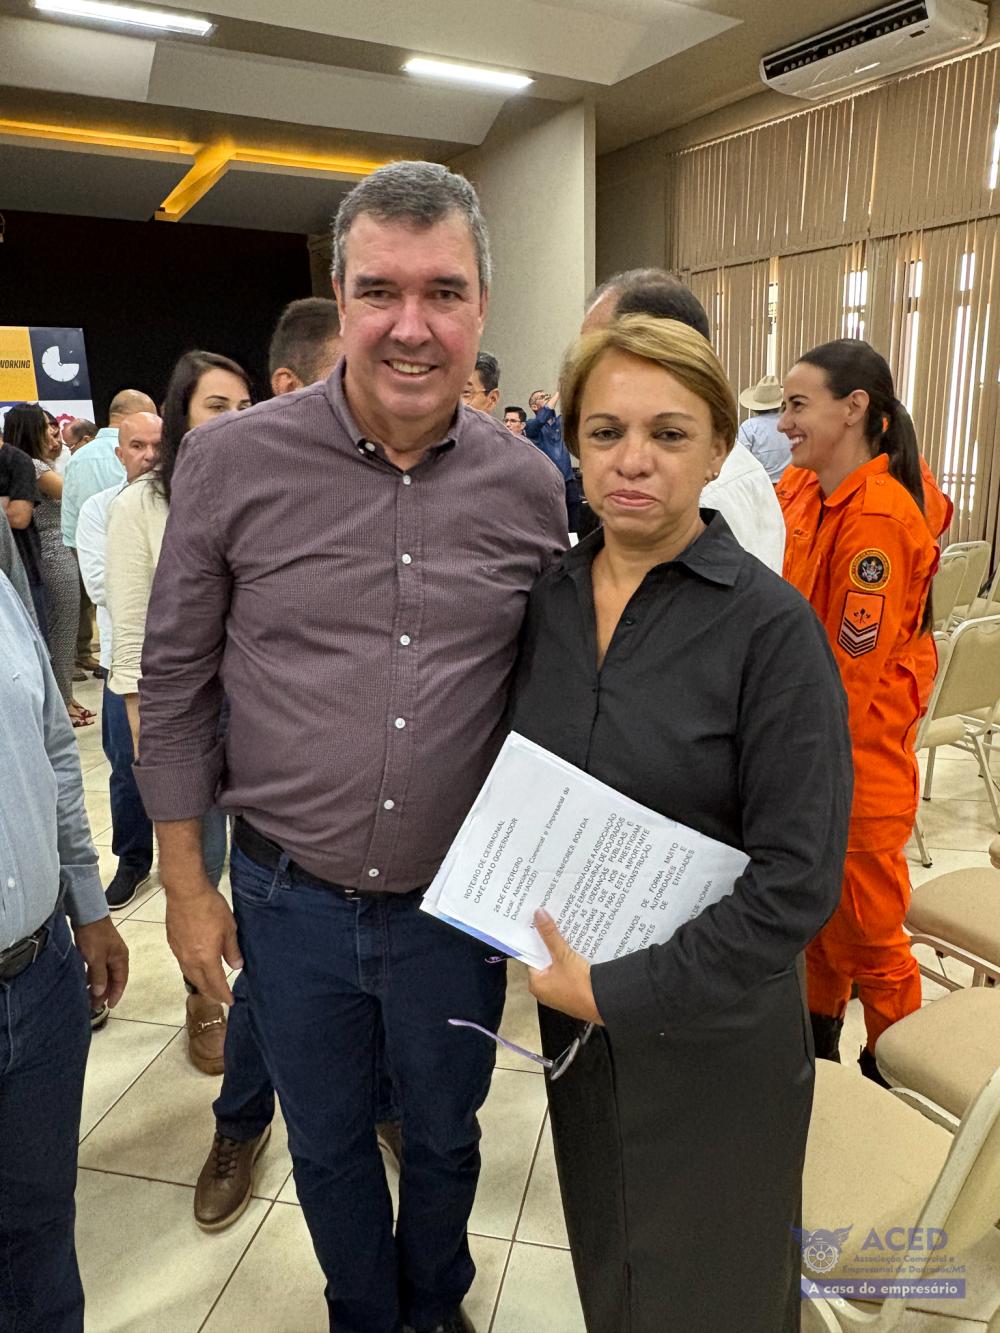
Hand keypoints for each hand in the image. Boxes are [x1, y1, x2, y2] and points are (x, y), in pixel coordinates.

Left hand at [73, 916, 129, 1008]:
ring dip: (98, 986)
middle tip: (94, 1005)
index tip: (109, 1006)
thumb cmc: (94, 936)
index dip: (116, 994)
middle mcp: (116, 957)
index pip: (121, 980)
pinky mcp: (98, 950)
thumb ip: (99, 976)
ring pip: (104, 974)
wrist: (87, 914)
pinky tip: (85, 983)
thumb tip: (101, 993)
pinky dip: (93, 977)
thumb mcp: (96, 957)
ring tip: (88, 998)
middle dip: (105, 993)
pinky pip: (97, 968)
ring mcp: (107, 953)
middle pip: (113, 979)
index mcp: (121, 958)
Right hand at [165, 884, 241, 1005]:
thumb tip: (237, 966)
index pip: (216, 983)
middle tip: (219, 997)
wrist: (186, 892)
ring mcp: (179, 952)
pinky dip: (191, 970)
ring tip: (208, 987)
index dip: (223, 994)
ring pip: (189, 974)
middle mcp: (190, 960)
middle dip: (211, 992)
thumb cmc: (211, 908)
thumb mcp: (229, 928)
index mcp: (206, 958)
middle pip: (200, 982)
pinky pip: (183, 963)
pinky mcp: (172, 942)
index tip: (230, 1001)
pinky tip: (195, 967)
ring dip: (200, 983)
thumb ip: (232, 950)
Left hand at [528, 909, 602, 1023]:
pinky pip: (567, 974)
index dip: (536, 940)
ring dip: (562, 953)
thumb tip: (539, 915)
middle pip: (545, 960)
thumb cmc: (580, 987)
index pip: (532, 956)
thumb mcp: (563, 956)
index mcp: (536, 983)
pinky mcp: (572, 994)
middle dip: (550, 945)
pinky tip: (578, 951)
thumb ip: (550, 935)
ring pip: (557, 966)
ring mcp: (559, 993)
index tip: (539, 925)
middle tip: (553, 925)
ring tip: (566, 935)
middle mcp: (544, 991)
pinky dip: (571, 963)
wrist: (603, 1005)